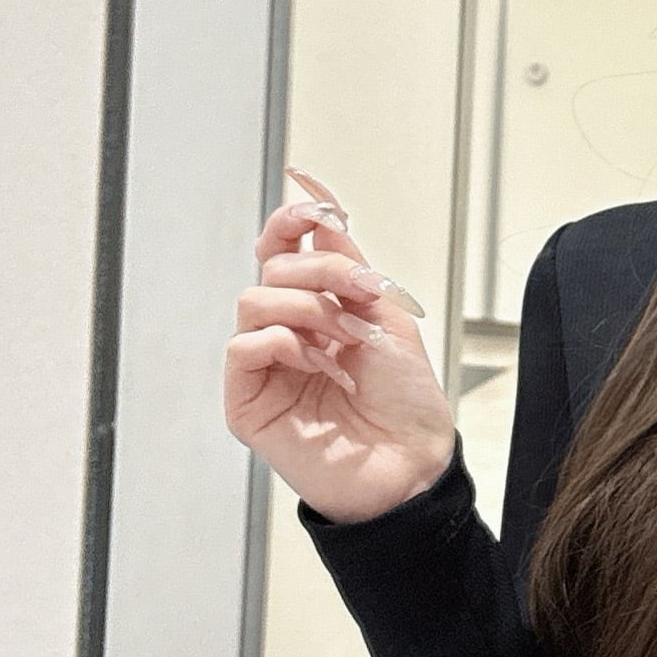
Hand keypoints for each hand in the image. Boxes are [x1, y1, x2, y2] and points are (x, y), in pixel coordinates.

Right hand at [224, 170, 458, 520]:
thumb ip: (349, 265)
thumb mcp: (386, 314)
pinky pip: (244, 346)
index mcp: (316, 310)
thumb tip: (323, 216)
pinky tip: (324, 365)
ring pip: (254, 299)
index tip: (313, 194)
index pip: (285, 250)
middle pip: (274, 267)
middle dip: (325, 270)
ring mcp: (263, 367)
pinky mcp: (247, 402)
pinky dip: (287, 343)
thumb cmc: (405, 401)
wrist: (413, 462)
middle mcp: (285, 333)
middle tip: (366, 294)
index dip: (294, 218)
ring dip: (312, 308)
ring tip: (350, 340)